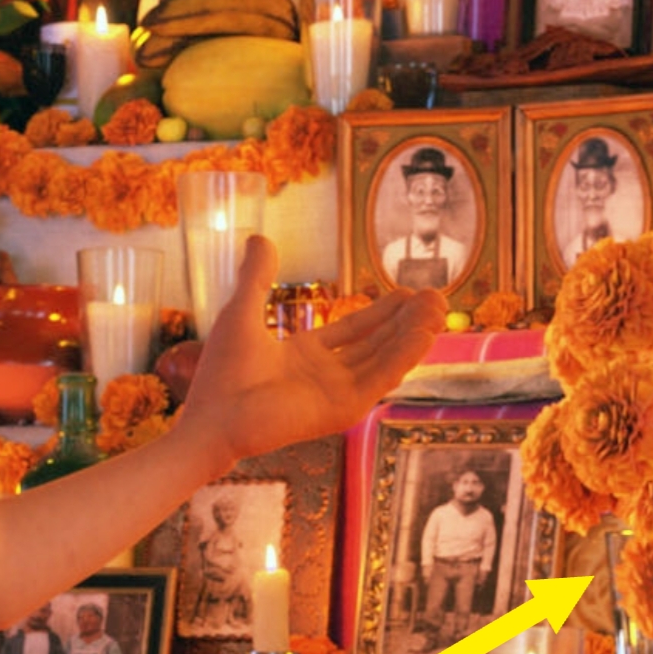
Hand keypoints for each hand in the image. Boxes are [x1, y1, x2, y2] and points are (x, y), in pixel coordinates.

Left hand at [181, 235, 441, 459]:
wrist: (214, 417)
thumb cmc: (222, 372)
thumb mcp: (242, 310)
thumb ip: (256, 275)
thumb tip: (259, 236)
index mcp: (305, 355)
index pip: (355, 329)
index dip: (382, 311)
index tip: (408, 291)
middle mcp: (326, 375)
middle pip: (377, 343)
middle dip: (407, 320)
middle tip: (435, 296)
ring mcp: (337, 393)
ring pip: (385, 359)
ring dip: (413, 335)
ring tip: (438, 309)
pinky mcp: (343, 409)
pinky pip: (381, 378)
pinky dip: (404, 356)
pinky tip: (424, 333)